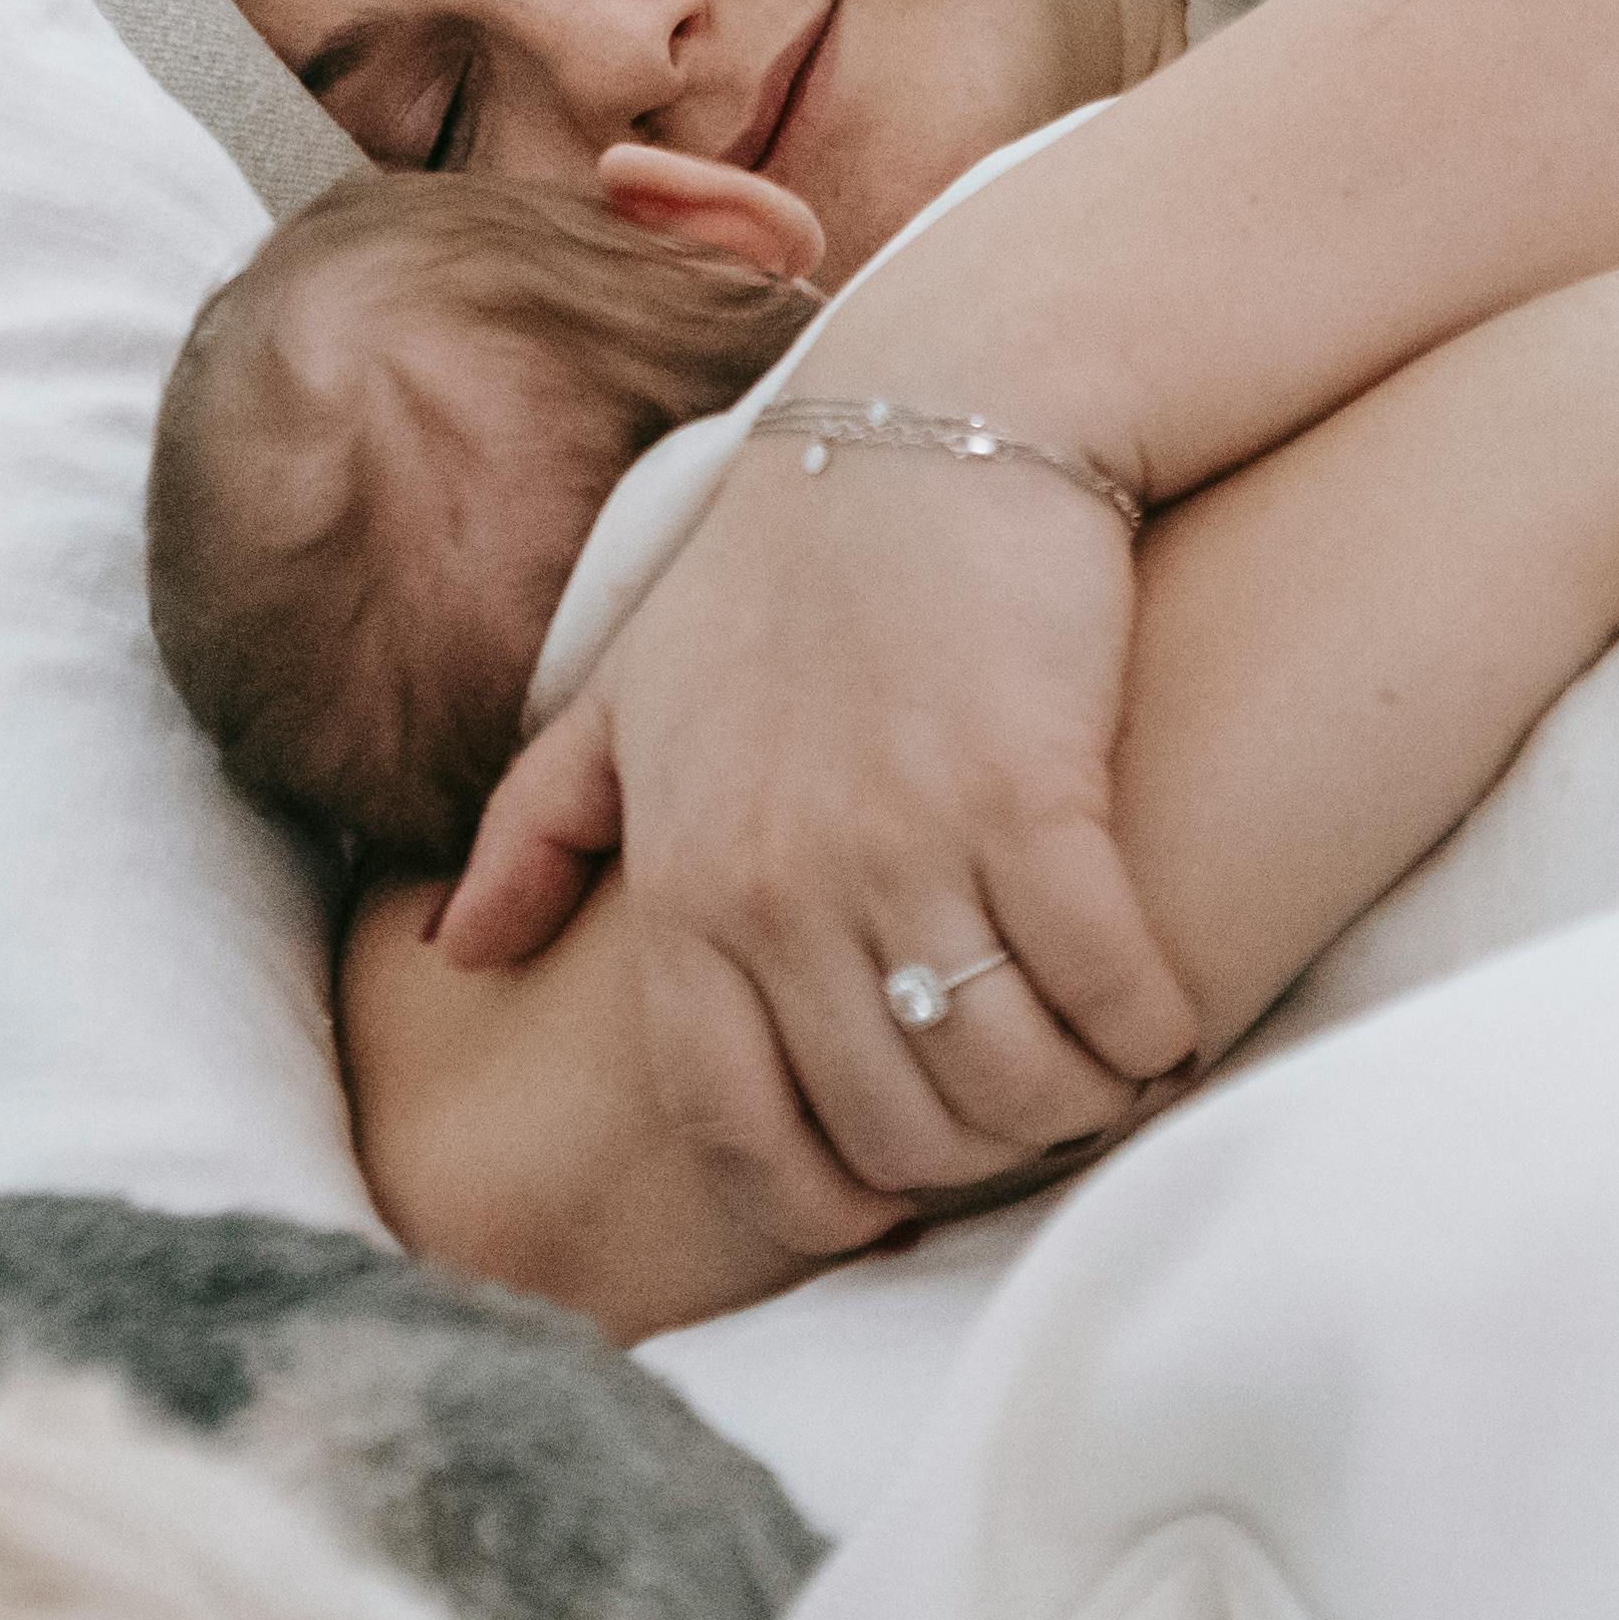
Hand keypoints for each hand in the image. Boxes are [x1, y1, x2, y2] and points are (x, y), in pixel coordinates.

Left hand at [442, 437, 1197, 1258]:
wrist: (936, 413)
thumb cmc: (780, 561)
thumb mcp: (627, 693)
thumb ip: (537, 831)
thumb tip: (451, 952)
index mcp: (685, 883)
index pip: (736, 1126)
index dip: (818, 1203)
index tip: (881, 1206)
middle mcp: (784, 885)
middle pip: (892, 1124)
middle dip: (970, 1160)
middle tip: (1021, 1126)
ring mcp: (909, 842)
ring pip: (1009, 1076)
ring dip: (1072, 1106)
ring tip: (1102, 1081)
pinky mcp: (1036, 793)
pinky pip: (1107, 983)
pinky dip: (1150, 1031)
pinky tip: (1166, 1026)